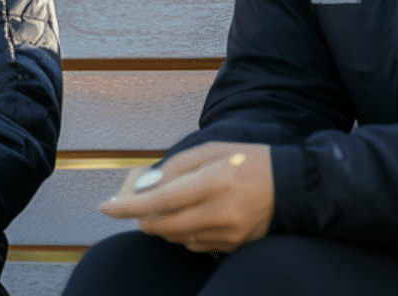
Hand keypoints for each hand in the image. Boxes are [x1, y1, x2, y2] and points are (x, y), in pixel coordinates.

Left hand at [97, 142, 273, 253]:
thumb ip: (176, 167)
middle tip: (140, 206)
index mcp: (212, 182)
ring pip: (176, 238)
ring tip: (173, 205)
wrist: (291, 187)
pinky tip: (195, 216)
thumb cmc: (248, 161)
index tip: (105, 207)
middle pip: (163, 227)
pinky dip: (185, 232)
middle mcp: (219, 213)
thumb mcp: (212, 150)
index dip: (128, 207)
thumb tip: (147, 186)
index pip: (159, 200)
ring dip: (164, 225)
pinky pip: (194, 245)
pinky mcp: (232, 247)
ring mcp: (226, 234)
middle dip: (143, 219)